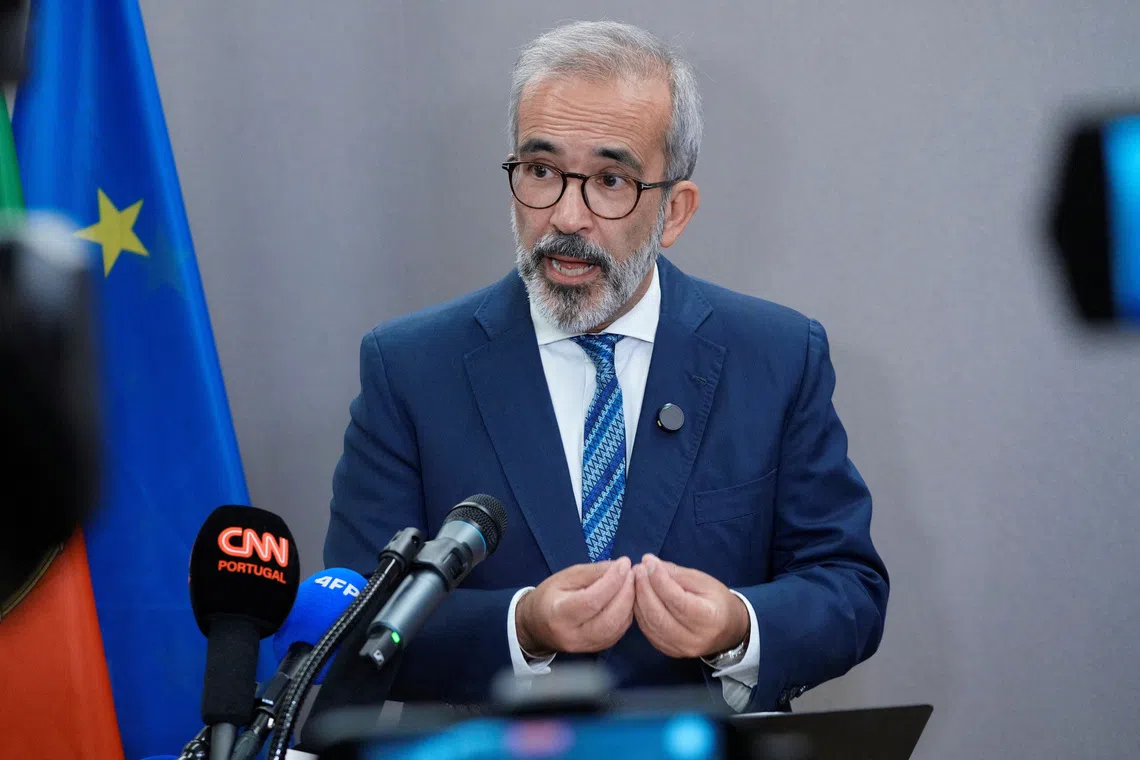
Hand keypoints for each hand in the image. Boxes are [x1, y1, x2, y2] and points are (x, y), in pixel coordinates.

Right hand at [516, 556, 634, 655]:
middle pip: (610, 618)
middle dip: (626, 592)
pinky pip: (620, 630)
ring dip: (630, 602)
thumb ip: (593, 572)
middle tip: (633, 572)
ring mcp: (588, 646)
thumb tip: (620, 566)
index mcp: (560, 616)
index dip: (612, 581)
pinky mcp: (599, 648)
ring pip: (618, 626)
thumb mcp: (565, 577)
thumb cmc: (550, 597)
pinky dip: (627, 612)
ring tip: (632, 582)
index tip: (624, 563)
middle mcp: (574, 636)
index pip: (591, 600)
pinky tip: (627, 597)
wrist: (537, 627)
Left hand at [633, 554, 748, 658]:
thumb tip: (650, 563)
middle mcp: (693, 639)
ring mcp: (679, 649)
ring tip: (635, 578)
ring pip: (649, 623)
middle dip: (644, 588)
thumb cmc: (717, 600)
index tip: (648, 561)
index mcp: (708, 619)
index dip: (659, 579)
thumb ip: (676, 574)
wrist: (728, 630)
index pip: (677, 600)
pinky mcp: (668, 650)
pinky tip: (638, 595)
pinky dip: (640, 611)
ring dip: (638, 599)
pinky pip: (648, 630)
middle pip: (659, 614)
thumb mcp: (703, 581)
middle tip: (638, 568)